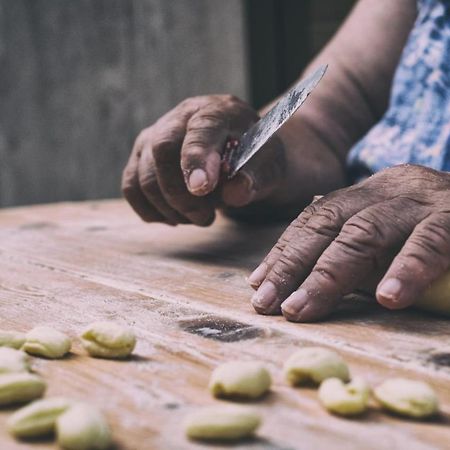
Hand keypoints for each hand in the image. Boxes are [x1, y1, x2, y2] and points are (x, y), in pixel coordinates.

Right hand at [121, 95, 285, 225]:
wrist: (238, 153)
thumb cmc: (255, 156)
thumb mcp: (269, 165)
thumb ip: (257, 176)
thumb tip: (236, 192)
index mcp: (217, 111)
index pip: (200, 130)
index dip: (197, 159)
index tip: (201, 189)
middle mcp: (180, 117)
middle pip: (162, 151)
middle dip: (180, 194)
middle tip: (205, 218)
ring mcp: (155, 135)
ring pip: (143, 175)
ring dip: (170, 208)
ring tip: (200, 217)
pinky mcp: (141, 156)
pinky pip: (131, 187)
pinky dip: (151, 210)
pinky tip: (176, 217)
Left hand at [248, 164, 449, 320]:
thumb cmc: (433, 228)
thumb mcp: (385, 235)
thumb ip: (349, 248)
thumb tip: (294, 262)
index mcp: (365, 195)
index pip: (313, 220)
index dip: (283, 251)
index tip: (259, 284)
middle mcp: (387, 191)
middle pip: (327, 224)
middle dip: (292, 264)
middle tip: (269, 302)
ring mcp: (422, 200)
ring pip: (365, 232)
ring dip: (330, 275)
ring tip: (303, 307)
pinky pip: (432, 241)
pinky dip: (408, 269)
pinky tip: (388, 298)